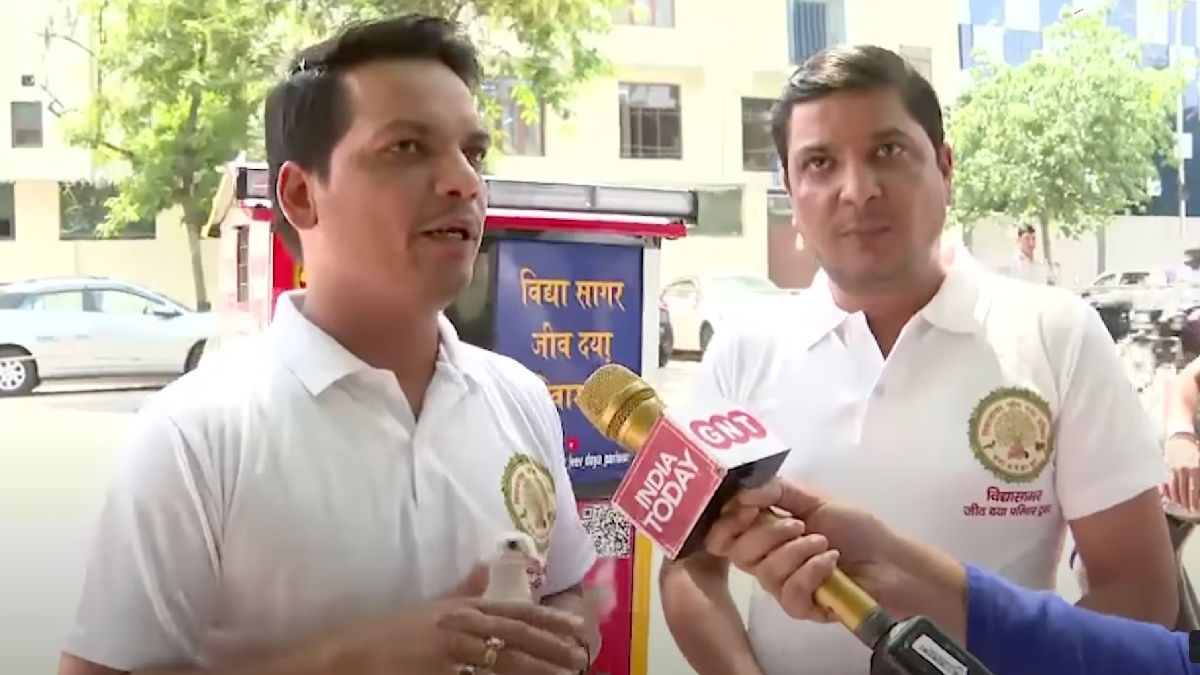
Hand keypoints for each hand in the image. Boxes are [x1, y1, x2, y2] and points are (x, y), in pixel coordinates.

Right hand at [346, 564, 588, 674]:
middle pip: (516, 637)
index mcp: (461, 609)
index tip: (575, 627)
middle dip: (552, 646)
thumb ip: (464, 591)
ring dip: (537, 668)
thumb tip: (487, 567)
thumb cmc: (388, 634)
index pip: (514, 612)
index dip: (548, 619)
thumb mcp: (431, 607)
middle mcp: (460, 627)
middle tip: (581, 656)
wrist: (347, 656)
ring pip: (504, 661)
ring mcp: (449, 654)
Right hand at [704, 479, 900, 622]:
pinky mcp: (802, 608)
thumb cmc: (855, 527)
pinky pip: (790, 595)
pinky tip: (832, 564)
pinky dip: (812, 573)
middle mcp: (766, 559)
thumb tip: (743, 490)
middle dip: (768, 534)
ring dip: (798, 553)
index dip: (728, 523)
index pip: (724, 534)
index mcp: (764, 532)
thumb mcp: (815, 499)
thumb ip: (777, 490)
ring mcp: (783, 586)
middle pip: (739, 553)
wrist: (890, 560)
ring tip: (825, 544)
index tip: (748, 509)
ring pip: (766, 573)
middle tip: (799, 526)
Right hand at [1165, 433, 1199, 512]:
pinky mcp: (1168, 467)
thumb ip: (1199, 472)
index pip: (1196, 488)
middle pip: (1187, 490)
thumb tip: (1197, 486)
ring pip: (1178, 488)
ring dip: (1180, 499)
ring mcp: (1176, 469)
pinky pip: (1170, 482)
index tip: (1197, 508)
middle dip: (1189, 502)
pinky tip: (1173, 497)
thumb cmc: (1193, 446)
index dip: (1196, 499)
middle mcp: (1186, 469)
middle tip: (1190, 510)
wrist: (1180, 435)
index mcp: (1197, 468)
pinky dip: (1171, 491)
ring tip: (1182, 507)